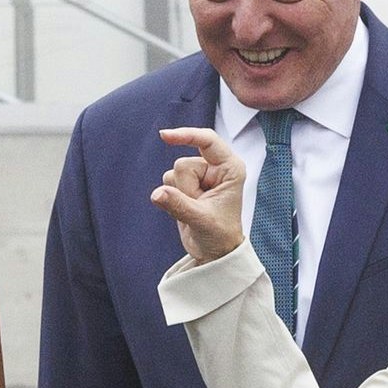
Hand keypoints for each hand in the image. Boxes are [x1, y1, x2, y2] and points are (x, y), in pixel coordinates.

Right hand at [150, 126, 252, 264]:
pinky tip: (186, 210)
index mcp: (230, 169)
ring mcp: (200, 176)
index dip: (186, 135)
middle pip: (182, 164)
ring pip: (172, 175)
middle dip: (185, 189)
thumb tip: (157, 194)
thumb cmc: (219, 236)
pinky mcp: (186, 186)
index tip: (164, 136)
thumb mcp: (202, 221)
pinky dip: (171, 199)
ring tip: (195, 210)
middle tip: (200, 207)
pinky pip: (166, 184)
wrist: (215, 252)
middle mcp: (215, 168)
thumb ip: (179, 205)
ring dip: (178, 195)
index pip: (207, 141)